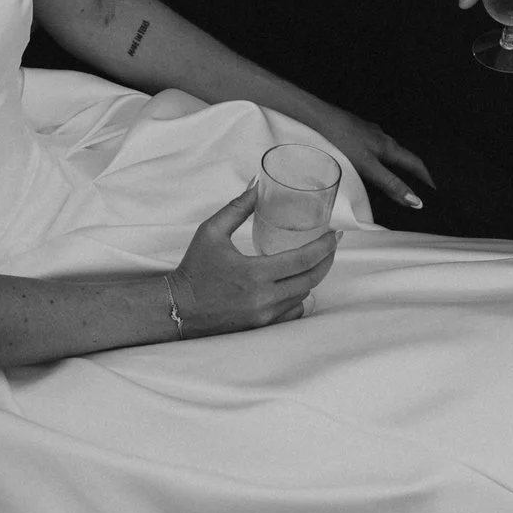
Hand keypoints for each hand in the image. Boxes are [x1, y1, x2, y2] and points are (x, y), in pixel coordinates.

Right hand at [168, 185, 337, 333]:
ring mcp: (264, 316)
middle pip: (310, 279)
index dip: (325, 246)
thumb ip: (237, 208)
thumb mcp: (210, 232)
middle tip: (331, 245)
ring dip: (310, 278)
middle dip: (326, 261)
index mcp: (254, 273)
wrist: (177, 309)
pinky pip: (292, 313)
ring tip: (313, 260)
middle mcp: (263, 298)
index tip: (335, 234)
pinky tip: (294, 284)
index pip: (303, 260)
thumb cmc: (194, 269)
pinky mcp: (260, 327)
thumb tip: (257, 185)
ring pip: (303, 296)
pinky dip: (297, 298)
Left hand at [297, 104, 433, 213]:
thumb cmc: (342, 139)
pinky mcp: (356, 132)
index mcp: (388, 147)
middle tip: (417, 189)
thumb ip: (390, 183)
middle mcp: (382, 139)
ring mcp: (369, 134)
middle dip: (412, 173)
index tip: (433, 191)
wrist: (319, 118)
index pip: (416, 164)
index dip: (426, 179)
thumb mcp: (368, 166)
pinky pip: (374, 149)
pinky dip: (379, 160)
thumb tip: (414, 199)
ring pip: (388, 153)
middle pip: (403, 158)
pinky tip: (368, 166)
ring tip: (395, 181)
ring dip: (395, 167)